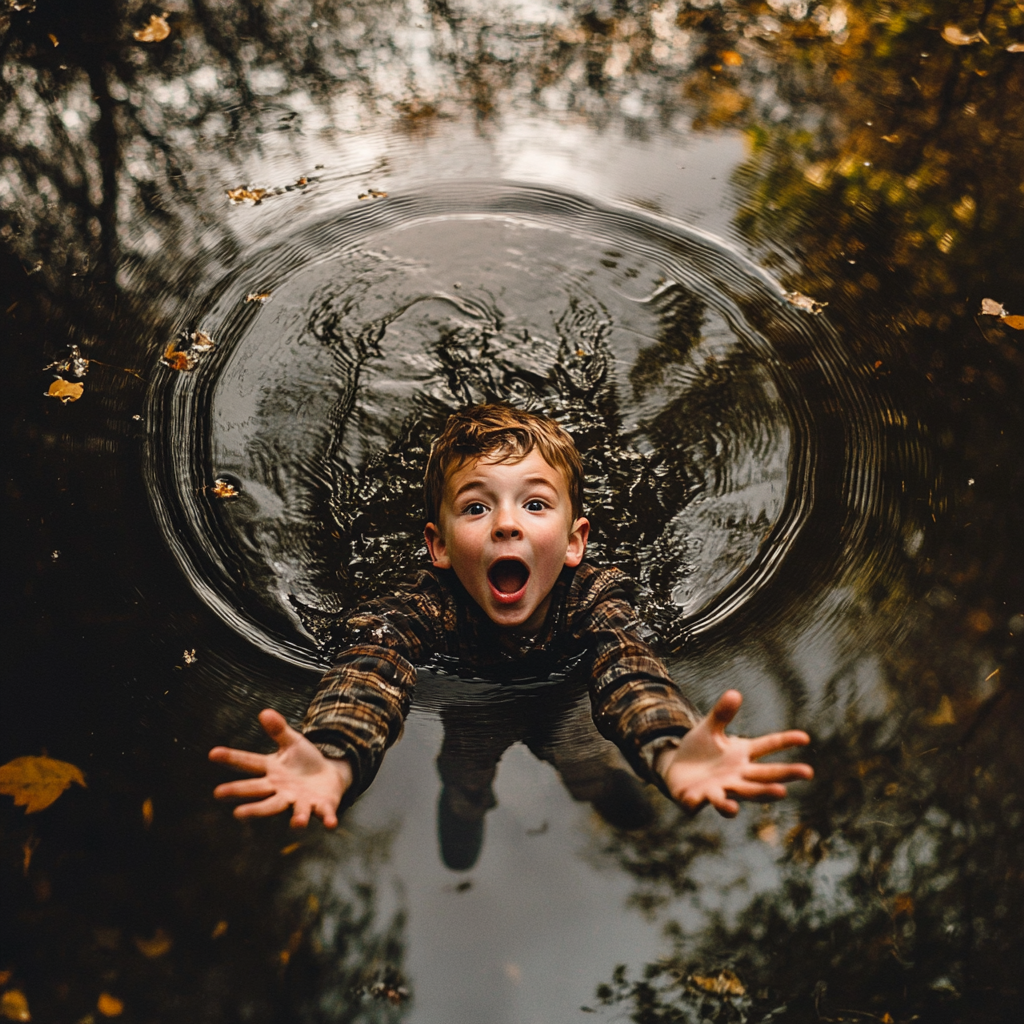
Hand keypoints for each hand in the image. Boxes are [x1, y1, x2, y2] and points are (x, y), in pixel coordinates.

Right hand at [209, 709, 351, 827]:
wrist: (328, 779)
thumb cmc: (304, 762)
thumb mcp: (292, 743)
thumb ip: (279, 730)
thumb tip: (264, 712)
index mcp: (272, 772)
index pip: (249, 763)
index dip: (231, 758)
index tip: (212, 753)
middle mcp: (281, 790)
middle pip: (261, 793)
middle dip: (244, 797)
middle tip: (220, 794)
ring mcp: (300, 801)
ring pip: (293, 810)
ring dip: (294, 817)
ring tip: (296, 824)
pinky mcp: (321, 807)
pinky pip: (324, 814)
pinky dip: (328, 819)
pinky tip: (331, 824)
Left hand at [658, 690, 812, 816]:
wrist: (676, 771)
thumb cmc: (698, 750)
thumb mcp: (709, 729)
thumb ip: (722, 714)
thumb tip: (735, 693)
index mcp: (741, 754)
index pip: (767, 746)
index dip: (785, 741)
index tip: (805, 737)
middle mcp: (737, 774)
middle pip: (765, 774)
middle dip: (786, 774)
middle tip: (808, 772)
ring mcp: (722, 788)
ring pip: (746, 793)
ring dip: (761, 793)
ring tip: (781, 793)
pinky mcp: (702, 798)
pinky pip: (709, 801)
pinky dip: (715, 803)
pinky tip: (725, 804)